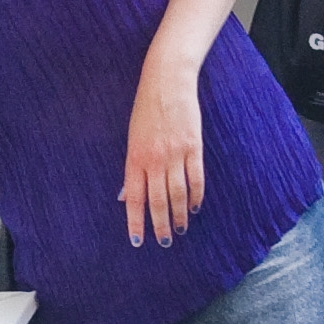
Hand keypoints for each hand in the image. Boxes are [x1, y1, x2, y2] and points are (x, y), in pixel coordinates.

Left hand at [121, 63, 206, 248]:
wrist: (167, 82)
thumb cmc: (146, 110)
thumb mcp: (132, 138)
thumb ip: (132, 169)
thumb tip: (127, 196)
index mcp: (135, 157)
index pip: (134, 198)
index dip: (135, 222)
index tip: (138, 241)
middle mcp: (154, 159)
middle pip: (157, 200)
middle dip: (160, 225)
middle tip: (165, 242)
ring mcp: (175, 153)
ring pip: (178, 193)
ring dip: (179, 214)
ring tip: (180, 229)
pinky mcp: (193, 146)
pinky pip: (195, 178)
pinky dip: (196, 195)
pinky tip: (195, 207)